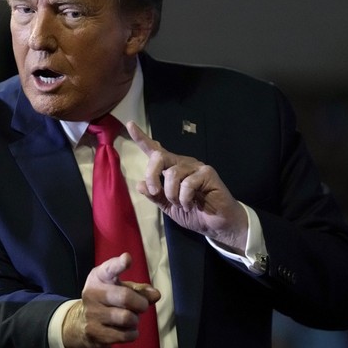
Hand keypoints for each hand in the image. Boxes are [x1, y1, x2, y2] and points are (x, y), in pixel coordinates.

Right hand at [62, 253, 160, 347]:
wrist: (83, 323)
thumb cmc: (110, 300)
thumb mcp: (122, 288)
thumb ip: (140, 290)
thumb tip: (156, 295)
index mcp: (99, 276)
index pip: (110, 268)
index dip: (119, 264)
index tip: (127, 259)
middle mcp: (92, 293)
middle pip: (125, 297)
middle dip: (141, 303)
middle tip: (143, 306)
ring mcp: (91, 314)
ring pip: (127, 318)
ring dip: (135, 320)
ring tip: (131, 319)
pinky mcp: (94, 332)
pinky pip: (124, 335)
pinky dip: (132, 333)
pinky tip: (126, 330)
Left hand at [127, 121, 248, 252]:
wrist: (217, 224)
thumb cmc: (194, 213)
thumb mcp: (169, 207)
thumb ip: (156, 196)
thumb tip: (140, 184)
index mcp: (171, 169)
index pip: (155, 151)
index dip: (142, 138)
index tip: (129, 124)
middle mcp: (182, 164)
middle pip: (159, 157)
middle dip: (152, 175)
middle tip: (155, 192)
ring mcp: (195, 167)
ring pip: (172, 173)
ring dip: (172, 194)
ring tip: (181, 204)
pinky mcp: (207, 173)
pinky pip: (187, 183)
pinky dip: (184, 198)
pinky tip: (192, 204)